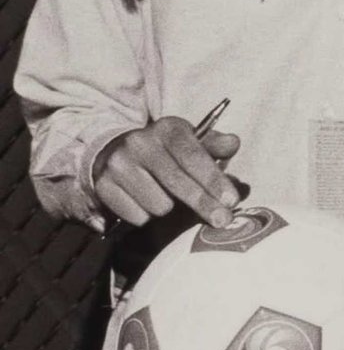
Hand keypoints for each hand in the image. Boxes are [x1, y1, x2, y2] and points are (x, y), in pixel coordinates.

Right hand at [94, 117, 240, 228]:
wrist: (114, 153)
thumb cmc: (165, 152)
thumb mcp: (190, 142)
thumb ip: (214, 145)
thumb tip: (234, 143)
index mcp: (167, 128)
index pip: (193, 156)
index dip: (214, 180)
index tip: (231, 201)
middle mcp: (139, 142)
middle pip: (178, 182)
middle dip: (204, 204)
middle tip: (222, 220)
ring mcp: (119, 164)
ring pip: (159, 205)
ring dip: (168, 208)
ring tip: (164, 196)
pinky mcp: (104, 186)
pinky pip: (138, 216)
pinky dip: (146, 215)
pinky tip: (143, 202)